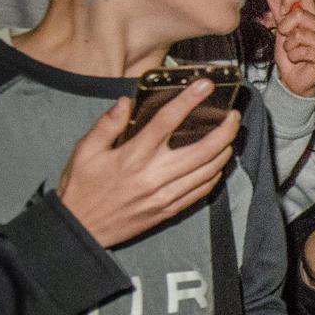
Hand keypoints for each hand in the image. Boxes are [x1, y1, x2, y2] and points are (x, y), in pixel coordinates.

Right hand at [57, 84, 240, 247]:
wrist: (80, 229)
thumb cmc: (81, 189)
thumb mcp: (84, 152)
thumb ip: (107, 124)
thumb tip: (126, 102)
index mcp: (133, 156)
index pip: (168, 120)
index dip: (189, 100)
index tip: (205, 85)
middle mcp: (154, 175)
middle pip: (204, 148)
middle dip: (226, 129)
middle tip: (234, 116)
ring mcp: (165, 194)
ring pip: (209, 170)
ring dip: (225, 151)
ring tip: (230, 137)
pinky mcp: (169, 210)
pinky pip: (201, 191)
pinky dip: (215, 174)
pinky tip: (217, 164)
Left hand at [267, 0, 314, 98]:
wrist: (293, 79)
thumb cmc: (290, 55)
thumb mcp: (280, 32)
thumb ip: (278, 13)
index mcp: (313, 16)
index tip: (282, 13)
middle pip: (299, 14)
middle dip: (284, 28)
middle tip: (286, 39)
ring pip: (298, 34)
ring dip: (288, 46)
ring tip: (293, 52)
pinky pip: (301, 51)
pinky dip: (293, 57)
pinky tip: (298, 60)